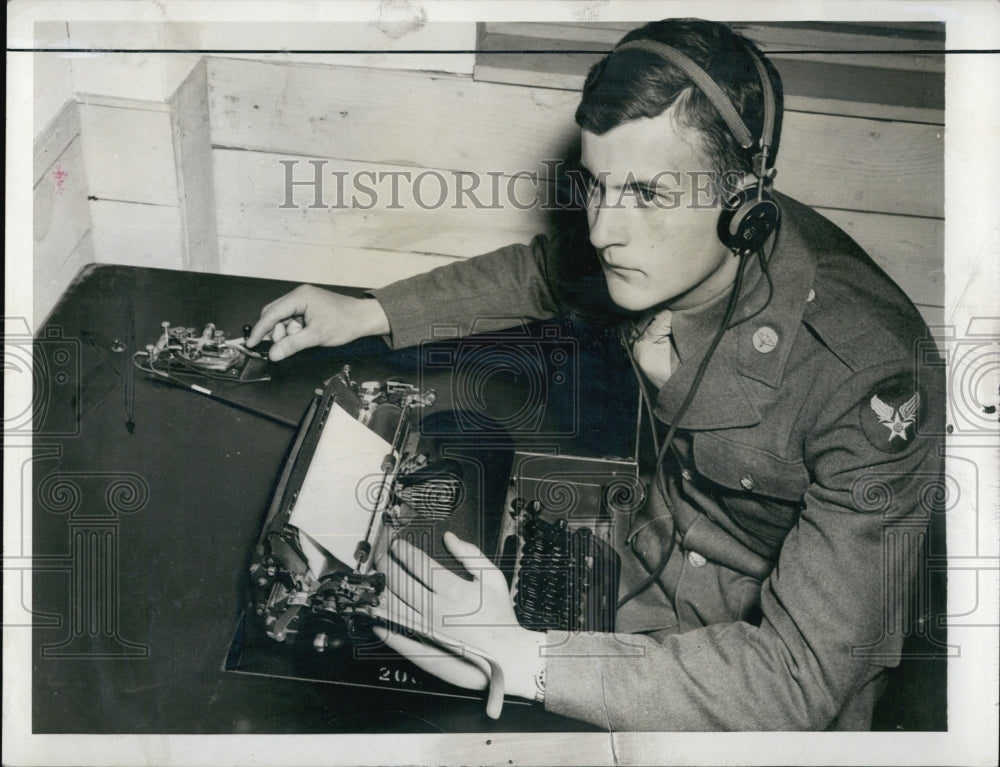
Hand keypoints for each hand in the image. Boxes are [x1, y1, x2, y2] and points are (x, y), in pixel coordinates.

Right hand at [247, 285, 390, 360]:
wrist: (364, 318)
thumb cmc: (345, 322)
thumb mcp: (317, 336)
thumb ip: (293, 344)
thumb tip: (274, 354)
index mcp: (300, 297)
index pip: (272, 313)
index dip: (260, 329)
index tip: (252, 343)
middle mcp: (299, 296)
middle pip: (274, 314)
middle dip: (275, 332)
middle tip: (279, 347)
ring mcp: (303, 301)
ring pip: (283, 319)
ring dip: (286, 333)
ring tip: (300, 340)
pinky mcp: (308, 308)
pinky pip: (292, 320)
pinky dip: (294, 331)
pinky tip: (304, 337)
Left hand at [372, 532, 545, 700]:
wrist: (508, 655)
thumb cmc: (501, 617)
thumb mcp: (493, 578)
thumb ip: (470, 555)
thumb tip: (449, 537)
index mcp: (453, 588)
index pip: (418, 563)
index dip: (403, 551)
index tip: (396, 544)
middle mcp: (437, 608)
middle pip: (400, 582)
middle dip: (386, 566)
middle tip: (381, 558)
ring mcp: (428, 631)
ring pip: (394, 607)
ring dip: (380, 592)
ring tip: (375, 582)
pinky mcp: (424, 651)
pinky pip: (397, 636)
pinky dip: (383, 625)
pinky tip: (376, 617)